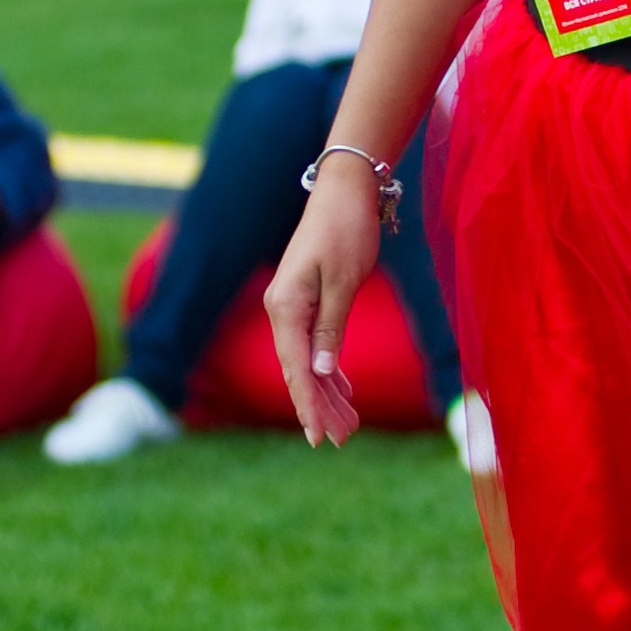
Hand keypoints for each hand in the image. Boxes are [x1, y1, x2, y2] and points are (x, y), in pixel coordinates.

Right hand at [265, 158, 386, 446]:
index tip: (319, 437)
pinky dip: (330, 369)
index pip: (296, 369)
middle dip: (321, 407)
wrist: (345, 190)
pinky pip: (315, 344)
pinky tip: (343, 391)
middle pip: (300, 371)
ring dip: (328, 393)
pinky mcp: (307, 300)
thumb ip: (332, 327)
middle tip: (343, 440)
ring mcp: (293, 306)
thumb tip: (323, 372)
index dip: (308, 405)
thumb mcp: (345, 280)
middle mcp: (282, 311)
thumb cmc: (346, 230)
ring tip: (348, 426)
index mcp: (286, 308)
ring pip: (308, 361)